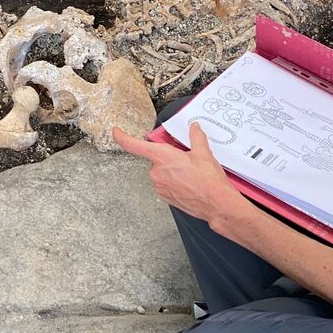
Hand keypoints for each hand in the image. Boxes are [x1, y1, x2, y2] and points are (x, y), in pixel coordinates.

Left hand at [112, 122, 243, 225]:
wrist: (215, 204)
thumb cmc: (208, 181)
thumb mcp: (204, 153)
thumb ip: (195, 137)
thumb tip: (194, 129)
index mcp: (163, 157)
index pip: (134, 145)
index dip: (122, 137)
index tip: (116, 132)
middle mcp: (157, 172)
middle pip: (156, 158)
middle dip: (169, 157)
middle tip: (185, 160)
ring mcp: (159, 186)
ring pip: (161, 171)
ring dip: (172, 170)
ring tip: (190, 174)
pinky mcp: (164, 196)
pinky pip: (165, 183)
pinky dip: (174, 181)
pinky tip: (188, 182)